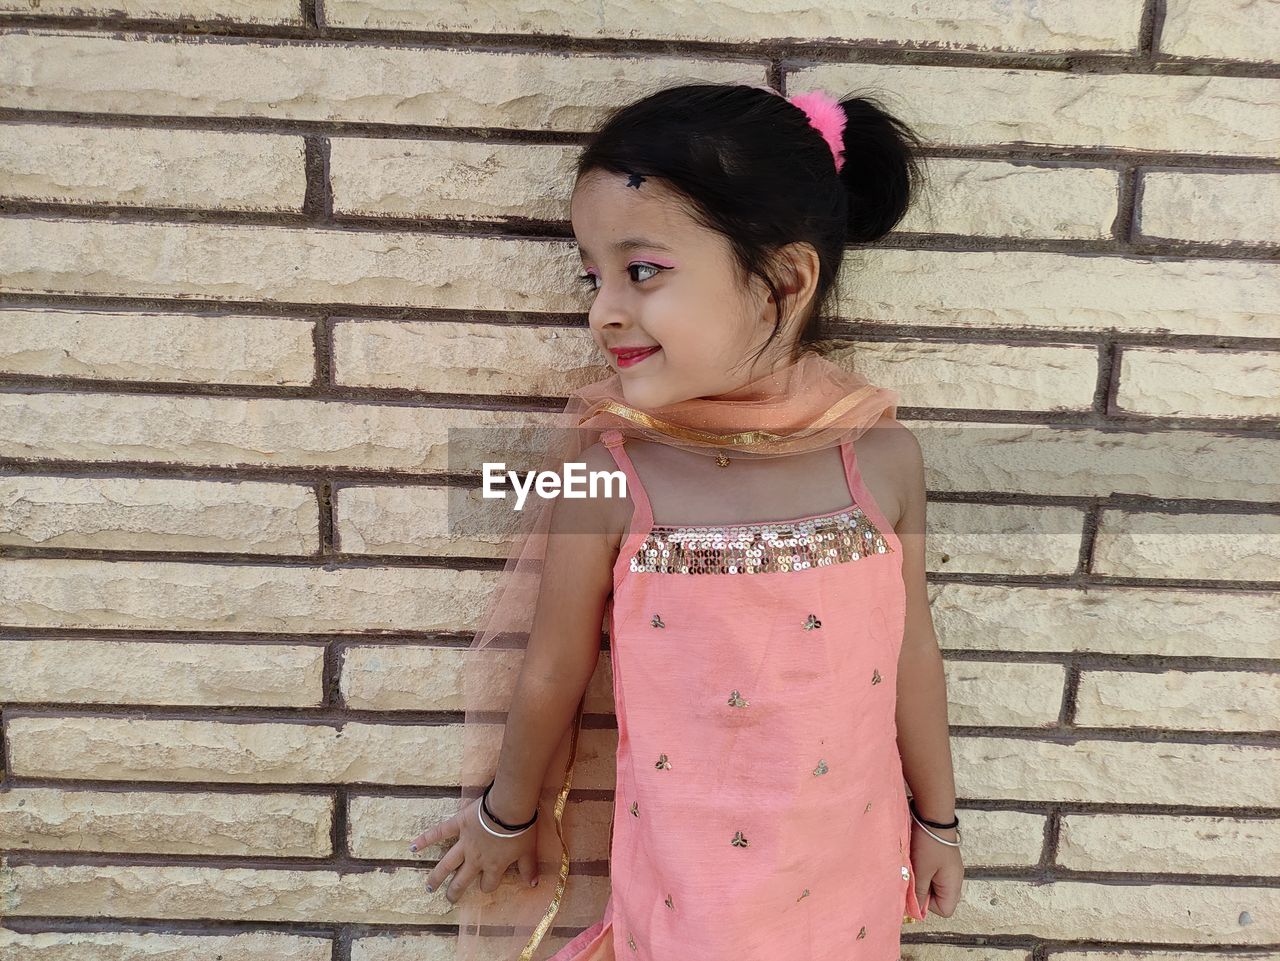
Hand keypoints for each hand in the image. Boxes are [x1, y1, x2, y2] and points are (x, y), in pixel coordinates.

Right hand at [407, 796, 540, 904]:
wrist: (509, 808)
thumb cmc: (520, 830)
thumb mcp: (529, 851)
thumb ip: (529, 869)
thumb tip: (534, 884)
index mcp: (493, 866)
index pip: (488, 884)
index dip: (488, 886)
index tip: (486, 885)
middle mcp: (475, 859)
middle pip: (462, 880)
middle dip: (455, 891)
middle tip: (448, 899)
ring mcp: (464, 843)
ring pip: (447, 864)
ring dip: (437, 875)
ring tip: (428, 886)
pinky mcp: (458, 825)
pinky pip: (439, 833)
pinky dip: (425, 839)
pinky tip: (412, 846)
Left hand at [909, 821, 963, 916]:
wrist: (933, 816)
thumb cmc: (929, 844)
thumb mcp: (921, 870)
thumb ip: (918, 892)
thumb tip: (914, 910)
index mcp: (953, 885)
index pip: (944, 910)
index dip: (928, 905)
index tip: (916, 891)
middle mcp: (954, 879)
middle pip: (939, 899)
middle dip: (923, 893)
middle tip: (913, 879)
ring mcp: (948, 869)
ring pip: (933, 886)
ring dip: (921, 881)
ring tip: (914, 868)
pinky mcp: (941, 860)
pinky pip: (932, 874)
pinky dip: (922, 871)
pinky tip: (916, 861)